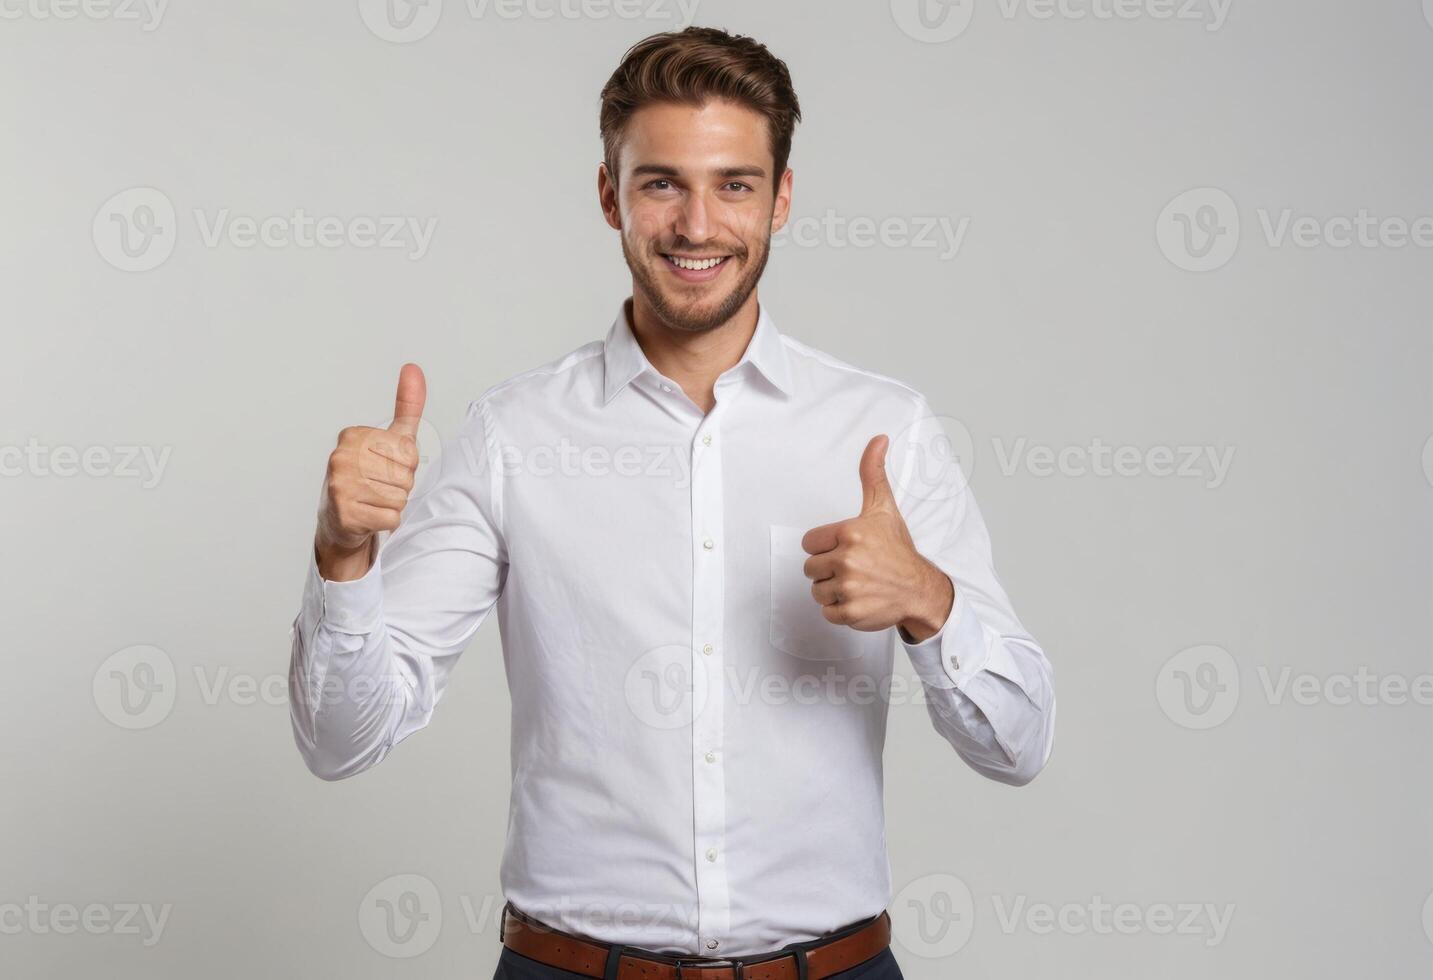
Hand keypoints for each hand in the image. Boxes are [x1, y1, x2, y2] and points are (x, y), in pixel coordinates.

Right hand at [314, 363, 426, 580]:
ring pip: (399, 498)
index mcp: (353, 436)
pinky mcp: (344, 513)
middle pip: (405, 477)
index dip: (405, 466)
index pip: (408, 453)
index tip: (383, 467)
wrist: (340, 519)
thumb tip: (413, 368)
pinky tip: (368, 515)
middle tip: (378, 487)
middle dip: (400, 486)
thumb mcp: (392, 438)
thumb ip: (407, 406)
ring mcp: (340, 485)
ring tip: (372, 500)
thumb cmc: (369, 475)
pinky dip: (386, 521)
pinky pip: (391, 518)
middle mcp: (341, 457)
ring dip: (392, 504)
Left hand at [801, 434, 954, 641]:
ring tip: (856, 583)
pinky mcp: (850, 612)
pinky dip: (839, 609)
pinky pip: (826, 612)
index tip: (846, 548)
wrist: (919, 588)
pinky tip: (858, 599)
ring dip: (832, 590)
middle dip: (828, 569)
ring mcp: (849, 588)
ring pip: (816, 591)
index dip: (825, 546)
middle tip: (854, 567)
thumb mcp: (883, 508)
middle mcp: (848, 560)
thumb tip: (878, 439)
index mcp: (849, 532)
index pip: (810, 543)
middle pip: (810, 568)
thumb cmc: (898, 549)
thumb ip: (872, 472)